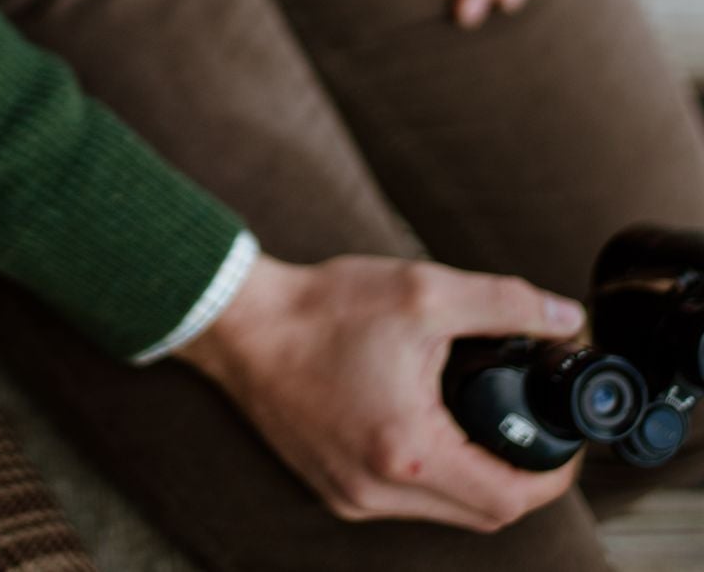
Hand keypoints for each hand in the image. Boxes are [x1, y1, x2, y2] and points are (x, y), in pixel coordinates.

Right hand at [176, 251, 588, 528]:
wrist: (242, 324)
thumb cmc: (323, 309)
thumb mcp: (424, 291)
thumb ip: (503, 304)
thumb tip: (563, 318)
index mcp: (409, 450)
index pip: (510, 497)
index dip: (551, 473)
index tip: (562, 439)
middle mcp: (380, 489)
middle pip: (482, 514)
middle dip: (518, 478)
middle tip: (529, 428)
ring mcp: (352, 495)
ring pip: (442, 510)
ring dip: (473, 477)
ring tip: (482, 421)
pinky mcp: (332, 487)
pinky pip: (402, 500)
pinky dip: (430, 473)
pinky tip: (428, 425)